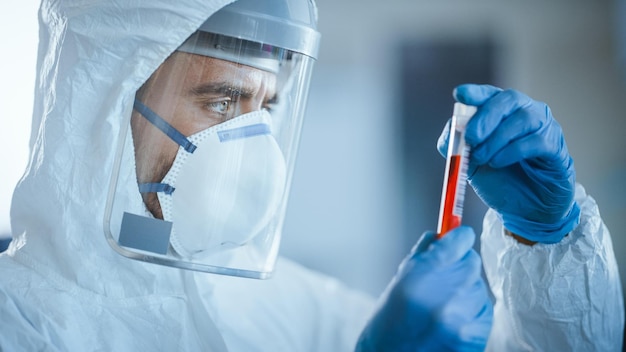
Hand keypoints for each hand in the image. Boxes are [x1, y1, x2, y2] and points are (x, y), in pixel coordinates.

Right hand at [356, 227, 492, 350]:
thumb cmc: (389, 322)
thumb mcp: (400, 280)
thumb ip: (424, 254)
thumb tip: (444, 232)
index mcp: (421, 275)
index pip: (458, 240)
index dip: (457, 237)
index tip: (457, 237)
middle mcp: (444, 294)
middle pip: (471, 261)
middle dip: (459, 264)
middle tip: (444, 277)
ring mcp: (462, 317)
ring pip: (478, 286)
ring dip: (465, 290)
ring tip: (442, 306)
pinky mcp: (475, 335)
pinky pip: (484, 309)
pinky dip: (472, 311)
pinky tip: (452, 320)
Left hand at [438, 84, 579, 242]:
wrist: (525, 210)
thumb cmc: (500, 180)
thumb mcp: (469, 164)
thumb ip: (455, 147)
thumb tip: (450, 133)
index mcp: (502, 113)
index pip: (490, 94)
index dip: (476, 93)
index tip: (460, 94)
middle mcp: (526, 113)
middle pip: (508, 99)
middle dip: (486, 117)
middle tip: (471, 137)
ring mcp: (544, 128)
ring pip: (523, 118)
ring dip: (497, 139)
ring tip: (482, 159)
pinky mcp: (555, 148)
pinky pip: (536, 141)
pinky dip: (512, 151)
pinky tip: (498, 163)